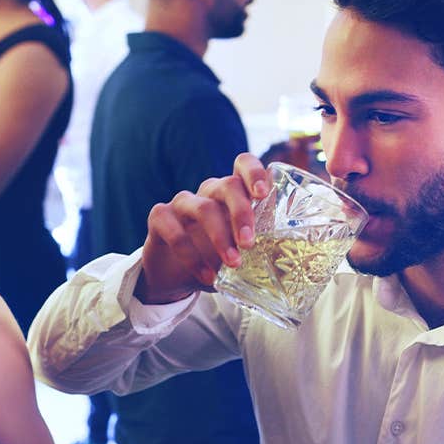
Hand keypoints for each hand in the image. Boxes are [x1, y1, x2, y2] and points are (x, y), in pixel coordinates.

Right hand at [137, 153, 271, 303]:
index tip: (262, 194)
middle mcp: (208, 193)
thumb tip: (283, 263)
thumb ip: (257, 250)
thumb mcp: (239, 254)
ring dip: (219, 237)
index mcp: (232, 195)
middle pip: (227, 186)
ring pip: (203, 208)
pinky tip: (206, 276)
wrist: (175, 278)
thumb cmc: (214, 259)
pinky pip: (175, 231)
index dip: (254, 173)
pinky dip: (192, 256)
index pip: (243, 165)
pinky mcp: (159, 217)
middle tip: (249, 244)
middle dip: (241, 213)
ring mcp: (182, 203)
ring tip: (232, 264)